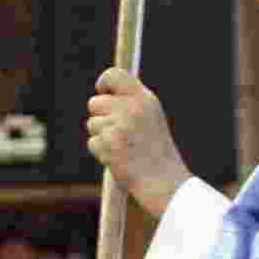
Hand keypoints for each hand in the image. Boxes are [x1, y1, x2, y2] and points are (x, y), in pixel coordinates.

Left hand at [86, 67, 191, 217]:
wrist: (166, 183)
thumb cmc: (158, 154)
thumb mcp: (152, 119)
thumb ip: (131, 103)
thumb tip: (104, 94)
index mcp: (145, 99)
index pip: (114, 75)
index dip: (103, 82)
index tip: (102, 91)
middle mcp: (132, 108)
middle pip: (95, 103)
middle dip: (101, 118)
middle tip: (119, 134)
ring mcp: (120, 126)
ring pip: (92, 124)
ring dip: (102, 137)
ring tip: (124, 149)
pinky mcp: (109, 144)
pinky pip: (92, 143)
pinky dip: (101, 153)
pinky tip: (120, 159)